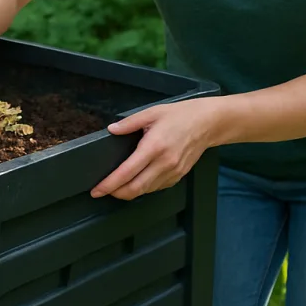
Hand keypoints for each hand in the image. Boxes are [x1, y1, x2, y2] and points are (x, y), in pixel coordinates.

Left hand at [91, 100, 218, 199]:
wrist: (208, 123)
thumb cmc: (180, 115)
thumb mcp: (152, 112)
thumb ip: (129, 123)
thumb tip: (111, 130)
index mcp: (154, 147)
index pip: (127, 172)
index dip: (109, 184)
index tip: (96, 189)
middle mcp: (163, 163)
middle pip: (135, 188)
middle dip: (115, 193)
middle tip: (101, 192)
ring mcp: (172, 172)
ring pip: (146, 191)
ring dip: (128, 193)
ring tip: (115, 188)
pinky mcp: (179, 176)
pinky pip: (156, 187)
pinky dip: (143, 188)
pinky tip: (136, 182)